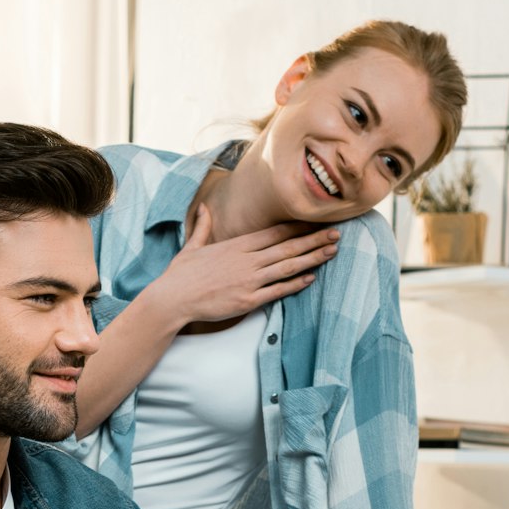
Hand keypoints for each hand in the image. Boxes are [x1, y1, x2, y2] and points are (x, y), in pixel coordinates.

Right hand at [137, 204, 339, 326]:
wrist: (172, 299)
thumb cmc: (180, 275)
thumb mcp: (192, 246)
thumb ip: (203, 226)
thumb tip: (204, 208)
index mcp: (237, 245)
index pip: (274, 232)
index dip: (298, 227)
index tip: (315, 221)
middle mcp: (247, 260)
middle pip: (288, 246)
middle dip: (314, 239)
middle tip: (336, 233)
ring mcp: (249, 280)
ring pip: (288, 266)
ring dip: (312, 258)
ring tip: (332, 251)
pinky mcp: (248, 300)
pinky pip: (278, 290)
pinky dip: (295, 283)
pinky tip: (311, 277)